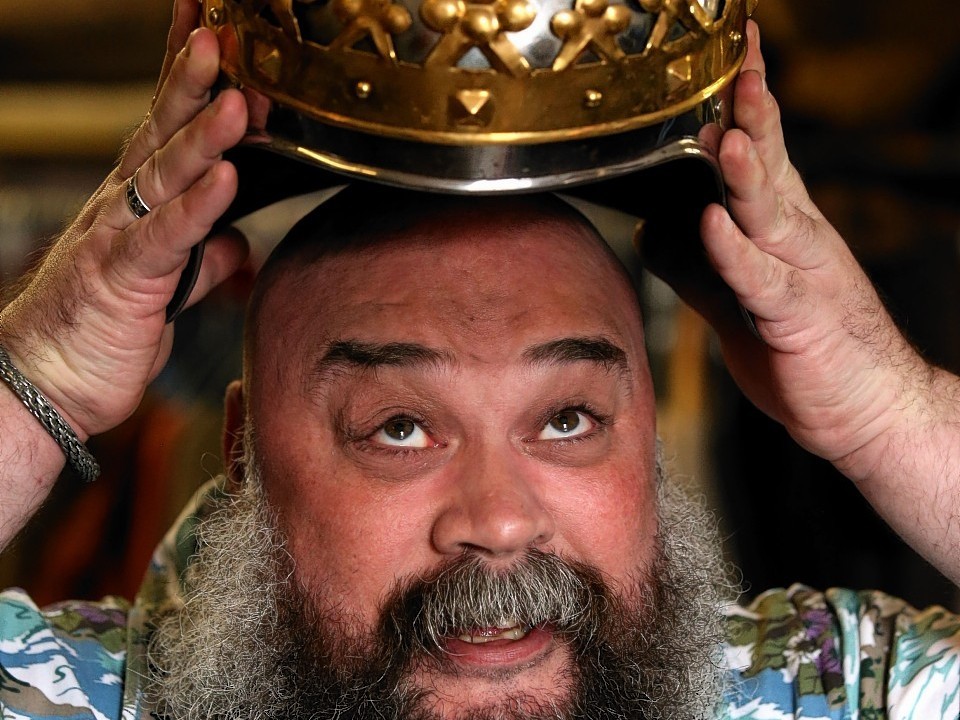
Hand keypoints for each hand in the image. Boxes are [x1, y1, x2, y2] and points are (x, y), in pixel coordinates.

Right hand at [0, 0, 248, 439]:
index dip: (189, 79)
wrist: (47, 385)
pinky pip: (166, 236)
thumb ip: (200, 257)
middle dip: (193, 77)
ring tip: (235, 94)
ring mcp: (118, 237)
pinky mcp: (123, 279)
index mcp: (135, 202)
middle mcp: (123, 206)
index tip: (214, 28)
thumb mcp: (166, 287)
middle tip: (222, 28)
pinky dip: (197, 206)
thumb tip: (237, 240)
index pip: (165, 127)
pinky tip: (226, 177)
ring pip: (165, 173)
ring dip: (203, 132)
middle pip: (162, 130)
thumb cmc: (103, 330)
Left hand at [696, 20, 928, 478]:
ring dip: (748, 173)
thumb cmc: (804, 352)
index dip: (747, 103)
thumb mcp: (739, 302)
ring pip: (771, 215)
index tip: (733, 51)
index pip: (764, 153)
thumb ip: (700, 267)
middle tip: (738, 61)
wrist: (865, 411)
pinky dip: (736, 253)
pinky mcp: (798, 319)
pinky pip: (763, 281)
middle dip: (754, 112)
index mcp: (783, 230)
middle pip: (773, 165)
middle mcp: (797, 241)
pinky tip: (713, 225)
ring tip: (727, 132)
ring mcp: (802, 277)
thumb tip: (655, 234)